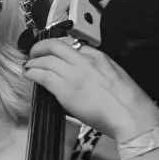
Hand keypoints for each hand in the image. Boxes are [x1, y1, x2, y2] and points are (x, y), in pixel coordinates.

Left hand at [24, 37, 158, 140]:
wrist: (130, 114)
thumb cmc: (128, 101)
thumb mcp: (116, 74)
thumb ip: (99, 70)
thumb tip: (86, 75)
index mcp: (98, 56)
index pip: (72, 45)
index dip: (58, 48)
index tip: (52, 52)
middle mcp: (84, 61)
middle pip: (55, 46)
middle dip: (40, 47)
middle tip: (33, 52)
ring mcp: (73, 74)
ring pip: (45, 60)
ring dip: (34, 62)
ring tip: (28, 66)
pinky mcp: (65, 90)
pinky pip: (43, 76)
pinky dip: (33, 73)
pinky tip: (29, 75)